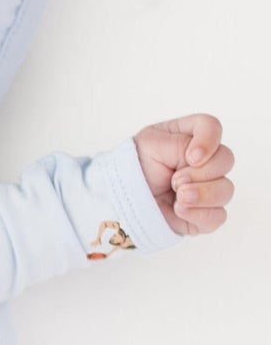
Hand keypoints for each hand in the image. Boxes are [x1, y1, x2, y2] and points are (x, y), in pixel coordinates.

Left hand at [133, 114, 232, 236]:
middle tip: (174, 181)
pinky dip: (200, 215)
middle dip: (200, 173)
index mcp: (190, 138)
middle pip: (226, 160)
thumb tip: (201, 162)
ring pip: (226, 190)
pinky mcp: (203, 214)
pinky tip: (180, 211)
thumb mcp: (151, 144)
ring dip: (202, 195)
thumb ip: (182, 143)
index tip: (190, 157)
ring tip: (178, 197)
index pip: (213, 128)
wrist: (119, 201)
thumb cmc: (133, 168)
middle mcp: (205, 162)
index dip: (208, 141)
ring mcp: (207, 189)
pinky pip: (218, 217)